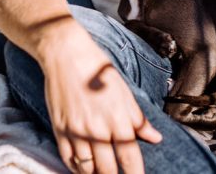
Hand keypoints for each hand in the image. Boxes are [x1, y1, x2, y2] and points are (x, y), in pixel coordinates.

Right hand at [41, 23, 160, 172]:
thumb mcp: (124, 92)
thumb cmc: (98, 70)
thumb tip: (156, 138)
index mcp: (117, 119)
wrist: (66, 54)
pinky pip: (67, 158)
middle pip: (108, 169)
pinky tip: (83, 168)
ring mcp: (76, 130)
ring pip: (87, 168)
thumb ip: (139, 119)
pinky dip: (76, 168)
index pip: (130, 158)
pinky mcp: (60, 129)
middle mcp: (97, 129)